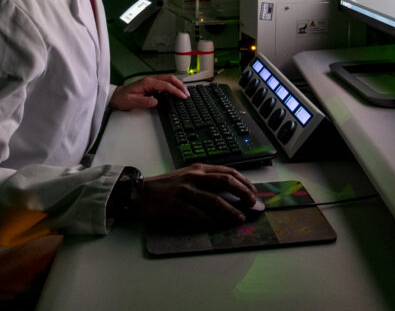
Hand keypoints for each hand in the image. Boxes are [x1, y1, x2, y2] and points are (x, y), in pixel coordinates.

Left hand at [109, 74, 188, 110]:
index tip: (182, 96)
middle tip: (187, 93)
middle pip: (169, 79)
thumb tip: (156, 101)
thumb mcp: (132, 102)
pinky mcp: (151, 85)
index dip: (175, 91)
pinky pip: (165, 83)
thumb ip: (144, 101)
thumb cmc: (123, 99)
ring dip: (177, 84)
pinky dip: (173, 86)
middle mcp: (150, 80)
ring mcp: (151, 81)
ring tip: (184, 92)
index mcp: (147, 82)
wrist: (115, 96)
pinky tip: (176, 91)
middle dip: (180, 85)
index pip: (165, 85)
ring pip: (168, 79)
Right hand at [132, 164, 257, 229]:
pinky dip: (210, 220)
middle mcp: (194, 176)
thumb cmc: (166, 186)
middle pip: (225, 182)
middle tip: (252, 203)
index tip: (253, 192)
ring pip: (214, 200)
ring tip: (240, 218)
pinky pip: (198, 214)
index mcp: (199, 168)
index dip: (244, 181)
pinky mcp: (176, 204)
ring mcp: (185, 190)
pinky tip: (218, 225)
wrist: (141, 192)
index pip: (227, 171)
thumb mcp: (188, 176)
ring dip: (230, 211)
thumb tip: (230, 193)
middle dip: (242, 193)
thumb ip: (206, 180)